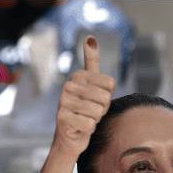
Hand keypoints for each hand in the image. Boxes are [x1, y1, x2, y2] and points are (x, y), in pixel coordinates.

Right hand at [51, 36, 115, 160]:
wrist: (72, 135)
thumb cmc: (86, 110)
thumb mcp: (92, 84)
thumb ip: (92, 62)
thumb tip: (90, 37)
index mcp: (78, 76)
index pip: (110, 84)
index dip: (109, 96)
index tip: (97, 100)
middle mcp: (68, 86)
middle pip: (105, 97)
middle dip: (103, 109)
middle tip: (92, 112)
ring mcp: (63, 102)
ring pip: (98, 112)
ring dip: (96, 119)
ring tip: (86, 118)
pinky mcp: (61, 118)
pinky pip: (90, 124)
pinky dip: (89, 129)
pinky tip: (80, 127)